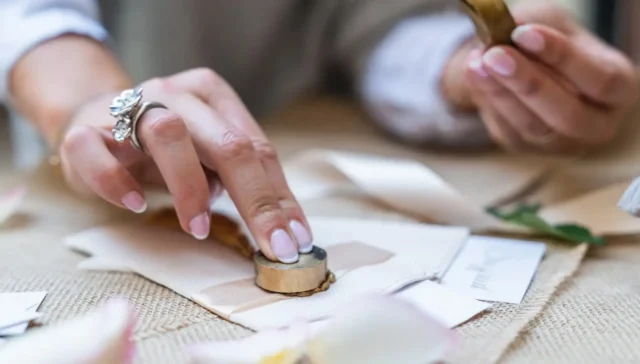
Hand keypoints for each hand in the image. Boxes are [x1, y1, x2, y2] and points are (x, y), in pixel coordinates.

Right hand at [58, 68, 311, 262]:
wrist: (92, 121)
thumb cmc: (163, 147)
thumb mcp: (207, 154)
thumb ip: (237, 175)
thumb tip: (276, 223)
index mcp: (212, 95)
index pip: (257, 147)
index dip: (279, 197)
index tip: (295, 239)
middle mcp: (176, 94)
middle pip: (226, 142)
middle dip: (256, 199)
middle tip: (271, 244)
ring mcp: (128, 107)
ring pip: (168, 135)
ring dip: (191, 187)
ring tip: (199, 228)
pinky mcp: (84, 131)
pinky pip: (96, 152)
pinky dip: (117, 182)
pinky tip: (136, 205)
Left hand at [443, 3, 638, 153]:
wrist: (521, 63)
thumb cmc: (547, 42)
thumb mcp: (549, 24)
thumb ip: (535, 28)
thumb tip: (507, 37)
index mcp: (619, 88)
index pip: (601, 80)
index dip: (563, 58)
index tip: (524, 34)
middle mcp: (597, 123)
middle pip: (568, 115)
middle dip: (529, 83)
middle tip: (495, 55)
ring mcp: (561, 143)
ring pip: (532, 127)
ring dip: (500, 94)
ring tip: (477, 63)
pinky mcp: (526, 148)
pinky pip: (506, 131)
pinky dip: (488, 102)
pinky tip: (475, 75)